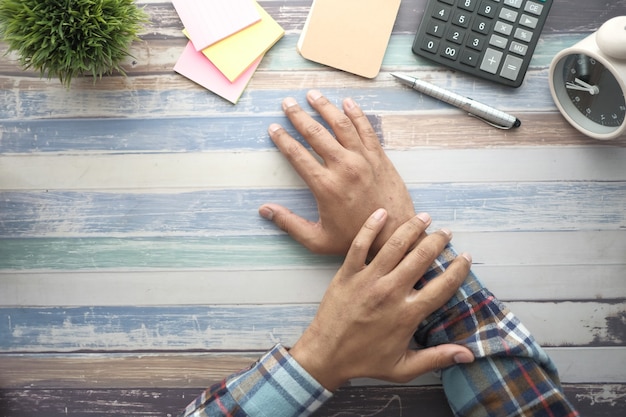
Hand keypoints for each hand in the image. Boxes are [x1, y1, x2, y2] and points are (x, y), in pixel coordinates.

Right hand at [259, 90, 415, 255]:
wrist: (395, 235)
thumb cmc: (356, 239)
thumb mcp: (318, 240)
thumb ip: (289, 224)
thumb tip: (265, 211)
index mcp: (325, 186)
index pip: (297, 154)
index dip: (283, 139)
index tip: (274, 128)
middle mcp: (343, 167)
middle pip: (315, 133)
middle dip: (298, 116)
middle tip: (287, 103)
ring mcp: (363, 159)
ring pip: (341, 124)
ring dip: (325, 107)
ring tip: (312, 95)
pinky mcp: (379, 157)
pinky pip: (365, 129)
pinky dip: (356, 114)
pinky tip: (347, 103)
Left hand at [289, 209, 473, 390]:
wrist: (325, 355)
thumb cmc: (365, 362)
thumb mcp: (404, 368)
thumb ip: (437, 359)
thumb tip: (468, 354)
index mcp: (407, 314)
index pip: (442, 286)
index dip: (458, 269)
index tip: (466, 257)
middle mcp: (391, 292)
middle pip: (421, 258)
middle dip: (437, 241)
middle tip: (446, 232)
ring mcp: (368, 280)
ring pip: (395, 246)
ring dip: (412, 228)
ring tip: (425, 218)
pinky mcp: (347, 274)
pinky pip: (360, 245)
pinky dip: (370, 227)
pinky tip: (381, 212)